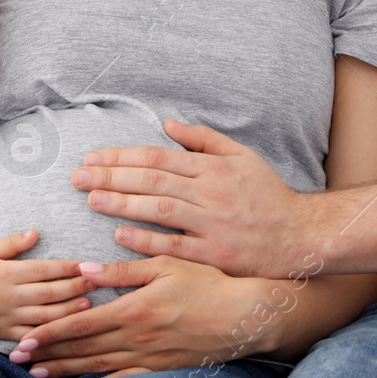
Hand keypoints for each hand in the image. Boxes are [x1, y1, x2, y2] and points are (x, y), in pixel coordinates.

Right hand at [0, 229, 96, 341]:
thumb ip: (12, 243)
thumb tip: (36, 232)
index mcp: (7, 273)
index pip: (43, 269)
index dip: (66, 267)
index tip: (85, 264)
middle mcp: (9, 296)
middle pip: (49, 292)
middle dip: (75, 287)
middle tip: (96, 281)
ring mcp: (8, 317)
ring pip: (44, 316)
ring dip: (68, 310)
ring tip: (88, 304)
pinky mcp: (5, 334)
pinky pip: (31, 337)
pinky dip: (49, 336)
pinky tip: (65, 332)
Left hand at [8, 256, 267, 377]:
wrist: (241, 316)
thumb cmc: (206, 284)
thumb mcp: (166, 265)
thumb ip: (124, 271)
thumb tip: (85, 270)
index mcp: (134, 309)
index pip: (82, 322)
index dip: (51, 331)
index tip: (26, 338)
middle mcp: (136, 337)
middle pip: (83, 347)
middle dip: (48, 352)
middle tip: (17, 358)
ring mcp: (147, 356)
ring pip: (97, 365)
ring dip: (65, 369)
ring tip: (38, 373)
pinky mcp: (159, 368)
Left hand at [71, 119, 307, 277]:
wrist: (299, 235)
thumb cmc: (268, 195)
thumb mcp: (242, 156)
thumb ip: (204, 139)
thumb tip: (168, 124)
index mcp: (212, 167)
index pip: (157, 157)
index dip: (121, 156)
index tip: (92, 157)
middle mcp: (209, 192)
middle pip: (151, 180)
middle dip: (110, 176)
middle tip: (77, 176)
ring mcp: (211, 224)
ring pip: (158, 209)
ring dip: (121, 203)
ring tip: (91, 198)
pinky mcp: (213, 254)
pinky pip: (173, 245)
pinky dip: (146, 240)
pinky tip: (120, 235)